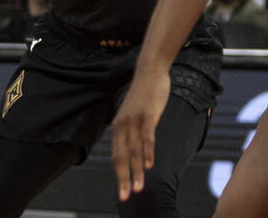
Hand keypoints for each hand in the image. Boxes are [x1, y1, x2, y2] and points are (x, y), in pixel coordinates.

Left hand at [111, 64, 169, 201]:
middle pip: (122, 157)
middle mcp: (123, 124)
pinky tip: (150, 166)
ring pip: (134, 151)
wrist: (150, 70)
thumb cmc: (144, 94)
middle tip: (126, 197)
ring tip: (139, 188)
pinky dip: (147, 152)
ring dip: (137, 171)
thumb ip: (132, 131)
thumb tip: (134, 148)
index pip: (117, 156)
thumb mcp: (133, 114)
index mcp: (118, 126)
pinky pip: (147, 137)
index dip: (119, 176)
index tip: (123, 193)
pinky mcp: (148, 114)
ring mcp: (135, 119)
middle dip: (124, 179)